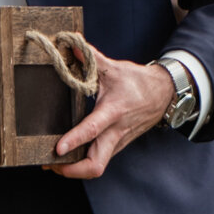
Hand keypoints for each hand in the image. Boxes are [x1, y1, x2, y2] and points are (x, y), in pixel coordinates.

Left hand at [50, 53, 173, 180]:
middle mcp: (115, 132)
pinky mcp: (117, 146)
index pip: (92, 130)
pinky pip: (99, 160)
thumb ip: (90, 57)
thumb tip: (71, 43)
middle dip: (72, 170)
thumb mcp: (113, 68)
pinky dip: (82, 163)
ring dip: (74, 169)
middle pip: (96, 164)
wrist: (164, 94)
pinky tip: (68, 158)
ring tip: (52, 164)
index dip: (74, 140)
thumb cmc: (138, 82)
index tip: (58, 149)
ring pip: (97, 166)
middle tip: (50, 164)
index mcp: (113, 112)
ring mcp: (117, 142)